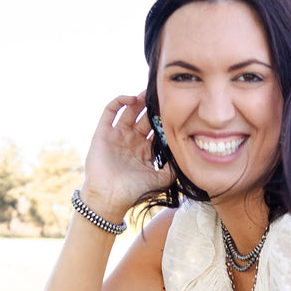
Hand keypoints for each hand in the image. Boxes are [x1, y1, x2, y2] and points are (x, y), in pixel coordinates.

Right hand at [81, 91, 172, 217]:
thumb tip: (188, 154)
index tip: (174, 108)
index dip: (164, 118)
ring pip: (129, 110)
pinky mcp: (103, 132)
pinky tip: (131, 99)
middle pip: (144, 116)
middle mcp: (131, 141)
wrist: (110, 198)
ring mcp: (117, 135)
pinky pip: (110, 110)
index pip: (156, 128)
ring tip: (147, 92)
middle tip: (162, 94)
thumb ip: (174, 166)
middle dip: (152, 105)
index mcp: (145, 150)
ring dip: (138, 100)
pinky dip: (119, 101)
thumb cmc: (135, 191)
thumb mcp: (161, 179)